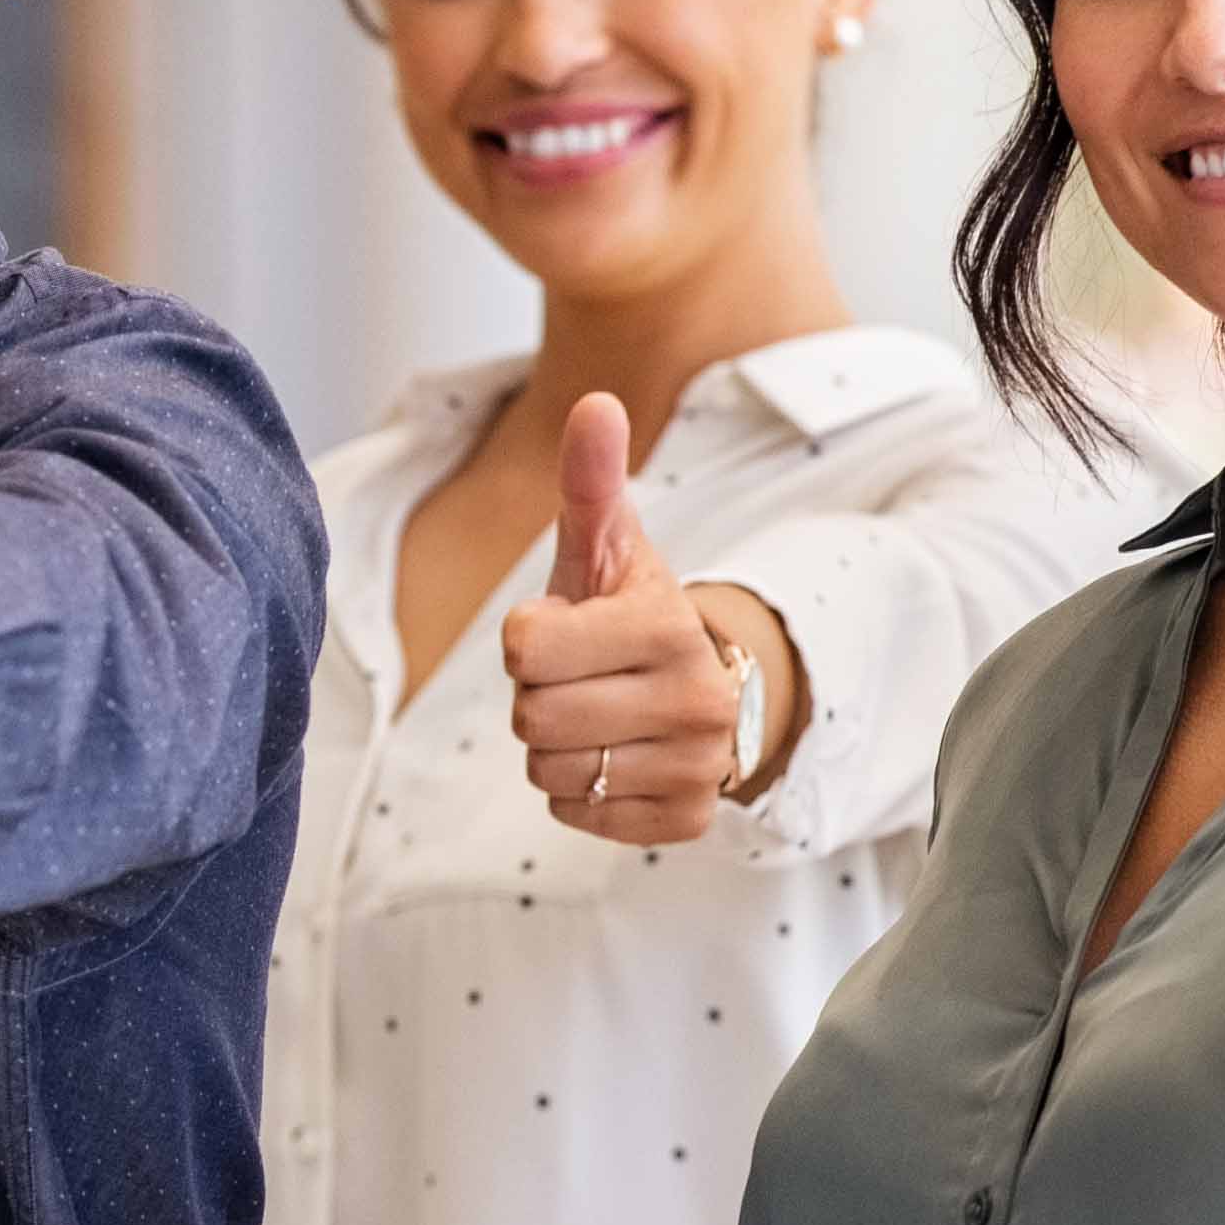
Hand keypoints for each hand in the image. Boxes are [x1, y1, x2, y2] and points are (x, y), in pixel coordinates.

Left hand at [504, 392, 785, 846]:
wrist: (701, 682)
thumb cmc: (629, 610)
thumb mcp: (607, 546)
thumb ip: (590, 481)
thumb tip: (595, 404)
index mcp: (668, 626)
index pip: (523, 648)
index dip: (527, 639)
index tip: (565, 626)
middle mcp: (695, 700)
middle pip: (531, 719)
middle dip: (537, 697)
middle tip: (581, 677)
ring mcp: (696, 766)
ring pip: (550, 773)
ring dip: (554, 747)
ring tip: (598, 714)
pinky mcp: (686, 820)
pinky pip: (576, 816)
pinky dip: (580, 792)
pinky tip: (616, 753)